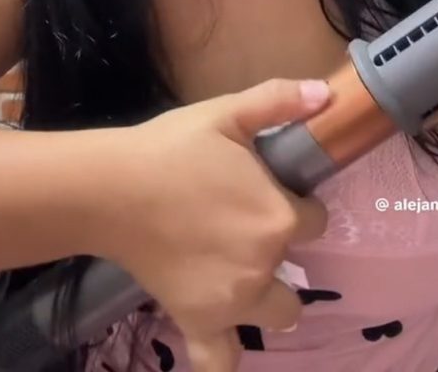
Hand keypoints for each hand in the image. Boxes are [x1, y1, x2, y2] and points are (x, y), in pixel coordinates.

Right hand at [95, 78, 329, 370]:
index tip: (268, 190)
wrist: (112, 188)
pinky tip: (220, 333)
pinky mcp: (198, 322)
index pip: (315, 219)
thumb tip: (325, 94)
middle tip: (245, 228)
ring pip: (280, 314)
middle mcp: (264, 263)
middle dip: (280, 250)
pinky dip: (223, 356)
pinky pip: (221, 361)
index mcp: (278, 215)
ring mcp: (234, 300)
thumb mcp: (226, 112)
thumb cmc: (171, 147)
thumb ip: (278, 101)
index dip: (294, 202)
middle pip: (298, 268)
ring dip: (266, 296)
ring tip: (237, 270)